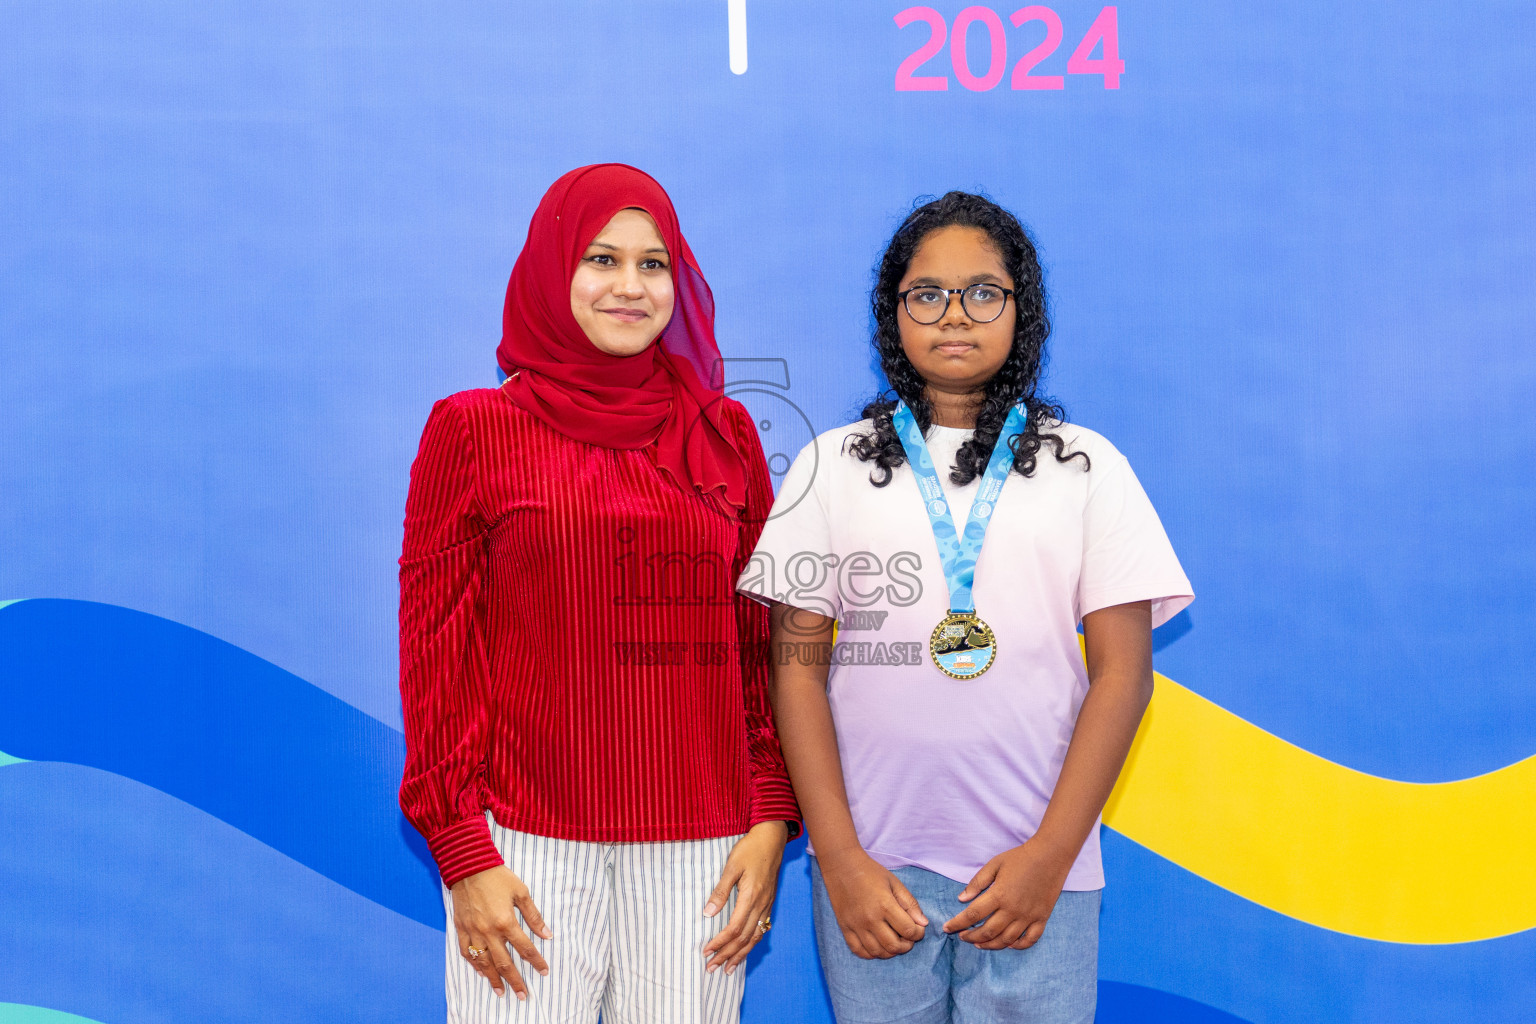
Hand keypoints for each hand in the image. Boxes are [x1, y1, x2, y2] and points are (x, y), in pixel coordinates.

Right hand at [451, 865, 552, 999]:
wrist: (469, 866)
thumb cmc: (497, 876)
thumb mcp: (521, 892)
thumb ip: (533, 916)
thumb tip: (547, 934)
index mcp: (506, 921)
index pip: (525, 948)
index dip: (536, 961)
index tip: (544, 971)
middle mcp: (488, 931)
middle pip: (504, 962)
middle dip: (515, 980)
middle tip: (523, 995)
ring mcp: (473, 931)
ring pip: (484, 962)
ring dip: (493, 979)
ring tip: (501, 991)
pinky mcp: (461, 928)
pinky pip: (467, 952)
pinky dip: (474, 964)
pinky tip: (481, 972)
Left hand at [701, 821, 788, 974]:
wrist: (772, 839)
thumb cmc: (750, 850)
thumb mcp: (731, 867)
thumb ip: (720, 892)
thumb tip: (707, 913)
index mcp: (751, 897)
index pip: (734, 929)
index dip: (719, 943)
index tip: (706, 952)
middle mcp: (761, 906)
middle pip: (744, 938)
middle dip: (727, 955)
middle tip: (712, 968)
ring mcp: (767, 905)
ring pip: (755, 937)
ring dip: (740, 954)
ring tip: (728, 968)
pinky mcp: (769, 903)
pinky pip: (761, 929)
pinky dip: (752, 943)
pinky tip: (745, 949)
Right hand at [818, 847, 928, 958]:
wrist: (842, 866)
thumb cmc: (871, 872)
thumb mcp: (895, 883)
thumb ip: (910, 904)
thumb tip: (923, 923)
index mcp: (885, 905)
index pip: (908, 930)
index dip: (918, 933)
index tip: (918, 929)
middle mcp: (870, 919)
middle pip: (894, 946)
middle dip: (907, 946)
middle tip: (908, 938)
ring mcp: (856, 925)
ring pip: (877, 952)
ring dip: (891, 952)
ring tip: (894, 942)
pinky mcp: (845, 928)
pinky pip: (859, 951)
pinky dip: (871, 954)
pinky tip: (878, 945)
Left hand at [943, 840, 1070, 949]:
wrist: (1050, 855)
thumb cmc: (1020, 858)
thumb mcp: (994, 864)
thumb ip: (977, 882)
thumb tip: (961, 898)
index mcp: (999, 895)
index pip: (973, 915)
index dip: (957, 924)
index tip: (947, 928)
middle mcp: (1013, 909)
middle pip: (988, 931)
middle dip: (971, 936)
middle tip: (962, 937)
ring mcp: (1028, 916)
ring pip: (1006, 940)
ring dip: (990, 944)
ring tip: (979, 943)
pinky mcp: (1042, 918)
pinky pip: (1030, 939)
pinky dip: (1018, 945)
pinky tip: (1008, 944)